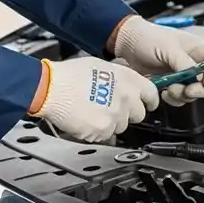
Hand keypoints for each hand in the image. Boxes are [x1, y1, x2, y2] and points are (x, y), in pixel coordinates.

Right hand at [32, 56, 158, 141]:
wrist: (52, 88)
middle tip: (111, 108)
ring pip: (122, 126)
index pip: (151, 94)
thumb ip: (120, 78)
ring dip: (111, 123)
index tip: (147, 104)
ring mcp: (116, 115)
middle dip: (127, 114)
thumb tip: (126, 85)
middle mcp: (126, 97)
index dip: (149, 101)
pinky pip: (107, 136)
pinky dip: (98, 132)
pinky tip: (86, 120)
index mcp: (128, 79)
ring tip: (93, 112)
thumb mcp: (102, 66)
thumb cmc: (70, 75)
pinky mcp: (103, 130)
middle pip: (139, 114)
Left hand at [110, 16, 203, 106]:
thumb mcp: (168, 47)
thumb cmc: (149, 38)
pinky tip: (163, 92)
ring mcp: (184, 75)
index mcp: (199, 49)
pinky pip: (180, 98)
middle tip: (187, 90)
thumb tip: (196, 79)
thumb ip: (184, 63)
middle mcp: (195, 62)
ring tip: (169, 89)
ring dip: (184, 96)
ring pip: (195, 93)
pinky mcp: (172, 84)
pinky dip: (174, 99)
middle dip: (199, 90)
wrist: (128, 44)